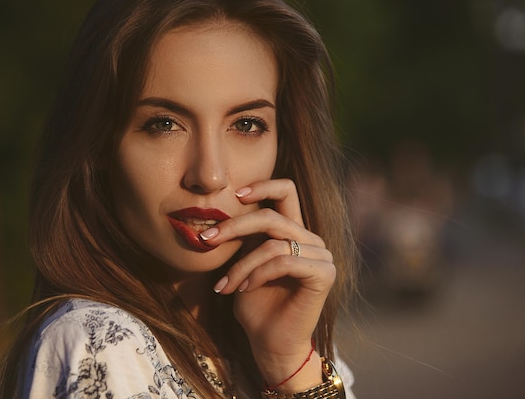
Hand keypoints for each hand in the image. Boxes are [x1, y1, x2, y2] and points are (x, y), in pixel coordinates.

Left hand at [200, 179, 335, 388]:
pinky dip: (257, 273)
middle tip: (206, 239)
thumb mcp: (243, 263)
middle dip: (234, 227)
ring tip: (225, 284)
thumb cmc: (254, 306)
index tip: (234, 195)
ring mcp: (321, 256)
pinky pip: (284, 261)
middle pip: (271, 216)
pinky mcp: (324, 274)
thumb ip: (243, 239)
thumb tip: (219, 214)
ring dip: (241, 264)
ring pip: (273, 242)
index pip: (286, 191)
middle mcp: (311, 239)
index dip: (262, 185)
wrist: (270, 344)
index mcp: (293, 232)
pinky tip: (244, 289)